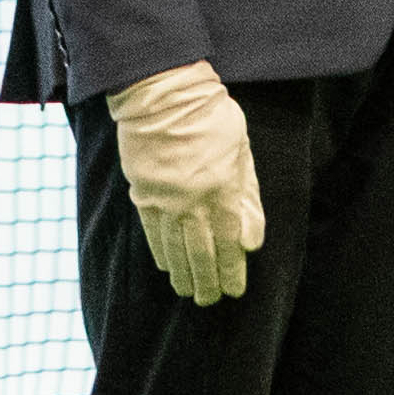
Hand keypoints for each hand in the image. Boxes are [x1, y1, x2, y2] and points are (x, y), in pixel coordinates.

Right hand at [107, 62, 264, 304]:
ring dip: (184, 275)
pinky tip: (167, 266)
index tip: (234, 290)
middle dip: (208, 282)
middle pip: (202, 255)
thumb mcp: (241, 150)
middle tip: (210, 300)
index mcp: (221, 192)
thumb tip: (251, 238)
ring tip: (189, 291)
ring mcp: (164, 201)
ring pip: (176, 250)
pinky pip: (153, 234)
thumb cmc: (210, 115)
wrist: (161, 93)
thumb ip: (247, 195)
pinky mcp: (142, 194)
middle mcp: (192, 204)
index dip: (232, 272)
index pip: (229, 245)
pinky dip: (162, 253)